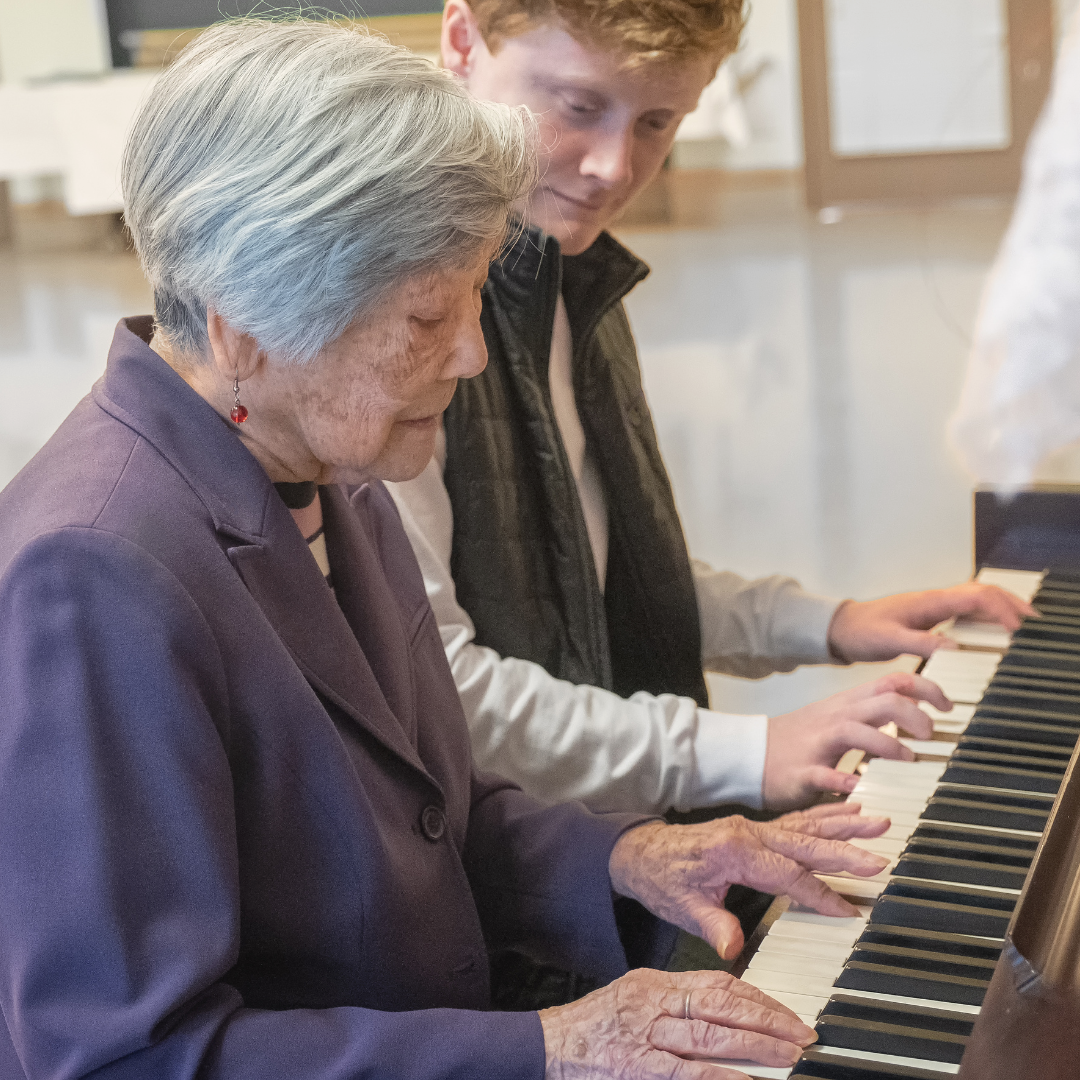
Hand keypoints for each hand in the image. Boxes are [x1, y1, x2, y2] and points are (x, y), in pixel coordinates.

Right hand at [540, 968, 816, 1079]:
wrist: (549, 1046)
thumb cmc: (595, 1025)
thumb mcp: (636, 996)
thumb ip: (678, 1001)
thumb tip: (729, 1010)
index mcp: (655, 983)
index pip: (717, 984)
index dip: (758, 998)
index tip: (788, 1014)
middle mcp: (653, 1004)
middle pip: (720, 1006)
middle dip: (767, 1020)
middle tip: (803, 1034)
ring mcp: (645, 1038)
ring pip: (709, 1037)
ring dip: (755, 1048)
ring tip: (789, 1057)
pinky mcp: (638, 1070)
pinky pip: (687, 1073)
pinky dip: (720, 1076)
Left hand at [608, 803, 889, 960]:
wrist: (640, 851)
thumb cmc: (661, 879)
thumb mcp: (681, 908)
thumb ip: (712, 925)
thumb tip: (731, 947)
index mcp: (734, 851)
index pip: (786, 874)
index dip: (818, 894)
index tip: (848, 910)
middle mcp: (748, 833)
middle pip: (804, 843)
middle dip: (844, 851)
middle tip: (880, 857)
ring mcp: (752, 827)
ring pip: (806, 826)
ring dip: (843, 823)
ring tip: (879, 819)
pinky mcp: (754, 828)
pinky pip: (796, 821)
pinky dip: (825, 815)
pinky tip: (849, 808)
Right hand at [764, 671, 946, 808]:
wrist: (749, 755)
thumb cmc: (798, 740)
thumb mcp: (836, 717)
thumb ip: (870, 713)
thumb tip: (912, 712)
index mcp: (847, 705)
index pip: (893, 682)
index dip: (926, 690)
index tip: (947, 706)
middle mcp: (836, 718)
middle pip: (883, 701)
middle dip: (916, 715)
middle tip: (931, 735)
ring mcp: (818, 742)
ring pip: (857, 731)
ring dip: (888, 744)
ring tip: (907, 759)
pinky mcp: (803, 771)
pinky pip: (825, 773)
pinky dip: (845, 780)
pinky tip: (859, 787)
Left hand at [827, 583, 1035, 661]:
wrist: (842, 628)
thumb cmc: (862, 632)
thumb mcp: (888, 641)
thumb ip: (920, 643)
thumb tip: (954, 647)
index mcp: (929, 602)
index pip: (975, 597)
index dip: (1000, 609)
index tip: (1017, 628)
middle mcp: (935, 601)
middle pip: (982, 594)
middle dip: (1010, 604)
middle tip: (1034, 622)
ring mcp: (933, 607)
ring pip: (976, 601)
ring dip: (1001, 609)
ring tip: (1024, 625)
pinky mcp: (930, 617)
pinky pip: (965, 612)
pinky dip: (985, 618)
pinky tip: (994, 630)